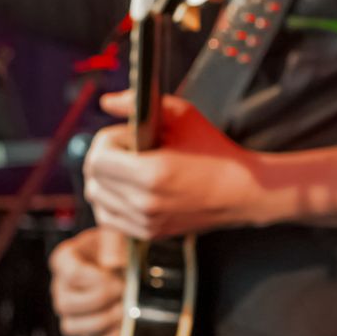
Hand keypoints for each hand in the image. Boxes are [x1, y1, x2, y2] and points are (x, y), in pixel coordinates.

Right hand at [49, 225, 125, 335]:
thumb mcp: (118, 234)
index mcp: (65, 259)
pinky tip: (125, 324)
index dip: (93, 277)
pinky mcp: (87, 332)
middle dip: (99, 298)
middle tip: (123, 289)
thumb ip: (114, 244)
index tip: (113, 271)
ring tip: (125, 307)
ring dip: (104, 320)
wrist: (132, 260)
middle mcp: (61, 288)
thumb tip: (112, 265)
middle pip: (64, 304)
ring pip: (71, 328)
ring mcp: (71, 313)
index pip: (69, 274)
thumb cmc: (121, 246)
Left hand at [83, 93, 267, 238]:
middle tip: (129, 149)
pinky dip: (113, 202)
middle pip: (94, 180)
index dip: (107, 140)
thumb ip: (140, 105)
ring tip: (130, 169)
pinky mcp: (149, 234)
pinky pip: (110, 218)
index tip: (126, 134)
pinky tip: (132, 189)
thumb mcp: (183, 116)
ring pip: (98, 201)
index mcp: (151, 173)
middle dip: (105, 158)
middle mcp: (144, 203)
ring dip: (106, 181)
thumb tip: (106, 102)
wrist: (242, 190)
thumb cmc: (215, 151)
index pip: (97, 159)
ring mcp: (146, 222)